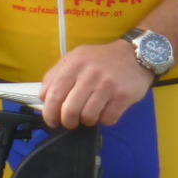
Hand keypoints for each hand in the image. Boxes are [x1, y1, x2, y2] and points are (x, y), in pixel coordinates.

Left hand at [39, 40, 153, 128]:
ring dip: (86, 120)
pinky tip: (105, 110)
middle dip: (67, 121)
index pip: (55, 94)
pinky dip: (104, 120)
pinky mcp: (123, 96)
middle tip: (70, 122)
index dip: (50, 112)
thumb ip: (56, 75)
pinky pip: (108, 119)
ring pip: (88, 117)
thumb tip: (43, 98)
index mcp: (75, 63)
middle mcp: (90, 73)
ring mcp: (108, 85)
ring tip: (89, 113)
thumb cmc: (100, 60)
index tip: (51, 120)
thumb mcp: (75, 58)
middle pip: (70, 110)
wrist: (134, 55)